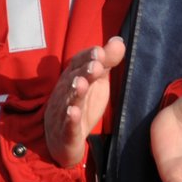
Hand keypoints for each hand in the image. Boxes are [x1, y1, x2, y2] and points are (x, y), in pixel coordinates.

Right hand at [43, 37, 126, 167]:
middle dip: (84, 71)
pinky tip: (73, 112)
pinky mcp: (66, 132)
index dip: (87, 58)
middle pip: (73, 79)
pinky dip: (69, 119)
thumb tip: (119, 40)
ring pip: (68, 100)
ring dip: (75, 92)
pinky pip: (67, 125)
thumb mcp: (97, 82)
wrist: (63, 140)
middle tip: (96, 65)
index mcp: (73, 78)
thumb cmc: (82, 105)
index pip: (77, 64)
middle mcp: (65, 93)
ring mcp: (63, 112)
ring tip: (83, 84)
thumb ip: (106, 62)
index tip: (100, 51)